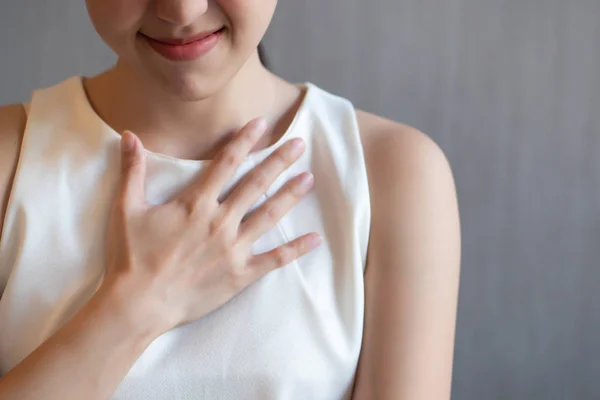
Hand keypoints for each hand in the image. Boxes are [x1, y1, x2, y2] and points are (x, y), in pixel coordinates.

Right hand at [101, 118, 320, 336]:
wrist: (137, 305)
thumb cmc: (131, 257)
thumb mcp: (126, 209)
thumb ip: (132, 170)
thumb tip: (129, 135)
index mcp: (195, 203)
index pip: (226, 163)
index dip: (244, 140)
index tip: (262, 123)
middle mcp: (220, 221)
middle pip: (256, 184)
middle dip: (279, 161)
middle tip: (300, 144)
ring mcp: (233, 248)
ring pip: (269, 215)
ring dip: (290, 195)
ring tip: (309, 179)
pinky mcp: (240, 274)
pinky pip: (275, 259)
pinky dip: (296, 249)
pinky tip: (316, 238)